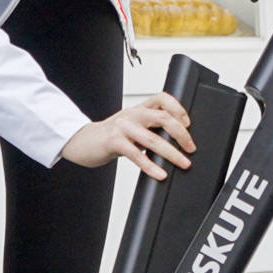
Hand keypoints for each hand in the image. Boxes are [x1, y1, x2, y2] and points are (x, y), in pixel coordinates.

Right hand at [59, 93, 197, 179]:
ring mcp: (122, 127)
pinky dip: (151, 166)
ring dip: (171, 153)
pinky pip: (136, 155)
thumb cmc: (110, 136)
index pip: (162, 98)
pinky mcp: (114, 142)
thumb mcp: (131, 126)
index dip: (178, 108)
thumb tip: (174, 141)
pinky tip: (160, 173)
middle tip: (191, 148)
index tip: (188, 123)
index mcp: (138, 109)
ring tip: (182, 163)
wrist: (82, 142)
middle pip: (163, 118)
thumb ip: (148, 128)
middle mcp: (132, 114)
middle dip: (181, 134)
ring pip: (153, 139)